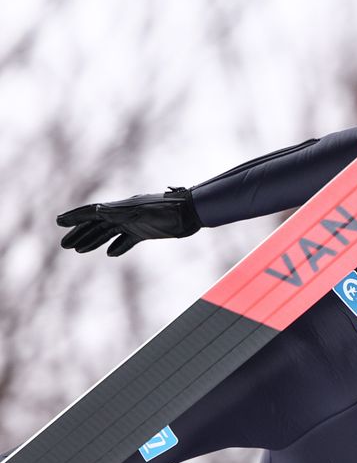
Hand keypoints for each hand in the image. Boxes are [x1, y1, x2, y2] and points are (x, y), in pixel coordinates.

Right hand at [57, 186, 201, 255]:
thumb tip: (97, 211)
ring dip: (93, 240)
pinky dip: (117, 246)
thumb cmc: (168, 210)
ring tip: (78, 250)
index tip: (58, 221)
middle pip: (96, 224)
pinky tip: (110, 253)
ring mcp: (134, 223)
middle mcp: (124, 214)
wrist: (192, 213)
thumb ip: (120, 212)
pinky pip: (127, 240)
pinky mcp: (145, 232)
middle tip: (63, 244)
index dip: (75, 217)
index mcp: (120, 208)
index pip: (92, 213)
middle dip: (79, 233)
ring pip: (108, 233)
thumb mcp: (142, 212)